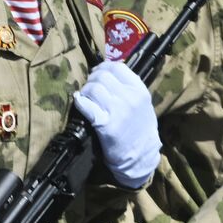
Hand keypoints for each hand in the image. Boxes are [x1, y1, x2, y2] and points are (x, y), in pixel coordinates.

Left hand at [73, 61, 160, 188]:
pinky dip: (80, 102)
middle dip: (92, 79)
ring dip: (85, 91)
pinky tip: (79, 102)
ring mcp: (118, 111)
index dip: (103, 67)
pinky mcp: (105, 125)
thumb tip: (108, 70)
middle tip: (90, 88)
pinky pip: (86, 106)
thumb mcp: (143, 103)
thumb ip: (129, 86)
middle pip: (102, 76)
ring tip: (86, 98)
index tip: (98, 74)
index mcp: (140, 90)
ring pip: (93, 88)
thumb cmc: (140, 128)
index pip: (117, 67)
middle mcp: (130, 98)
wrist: (141, 155)